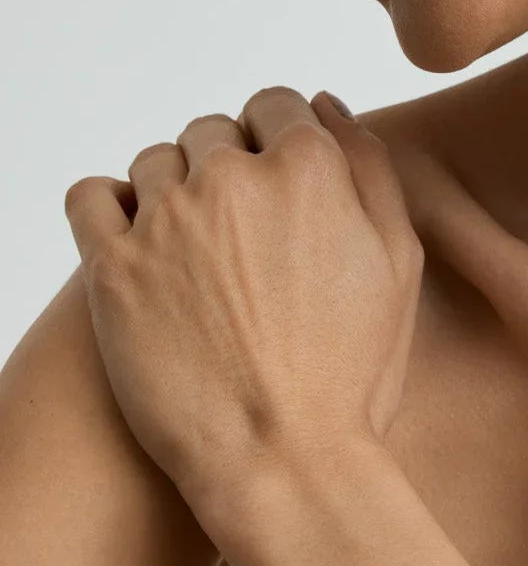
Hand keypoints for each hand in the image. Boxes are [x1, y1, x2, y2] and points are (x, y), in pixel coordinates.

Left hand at [63, 87, 422, 505]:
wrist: (285, 461)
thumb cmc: (352, 375)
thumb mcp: (398, 266)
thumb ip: (370, 171)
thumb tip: (328, 104)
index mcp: (310, 171)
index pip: (277, 106)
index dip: (282, 145)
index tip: (284, 195)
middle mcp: (231, 178)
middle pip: (214, 131)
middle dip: (231, 172)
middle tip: (249, 245)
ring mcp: (164, 220)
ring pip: (156, 162)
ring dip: (176, 193)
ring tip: (202, 263)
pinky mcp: (111, 266)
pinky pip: (91, 196)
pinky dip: (111, 208)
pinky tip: (142, 248)